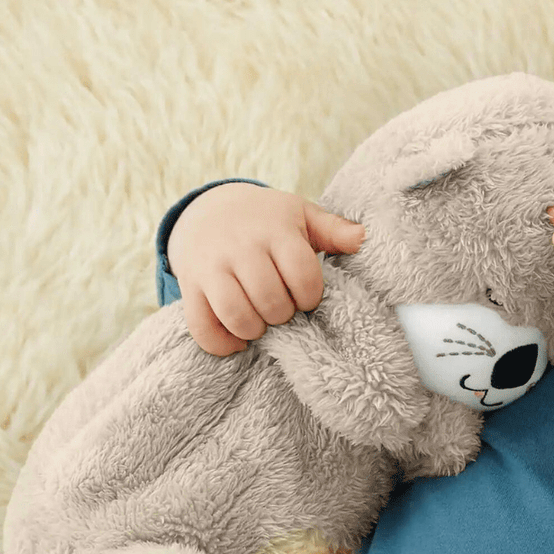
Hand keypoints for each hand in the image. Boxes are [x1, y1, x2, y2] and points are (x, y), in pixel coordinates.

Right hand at [167, 182, 364, 355]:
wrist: (208, 210)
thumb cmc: (266, 219)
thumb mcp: (300, 214)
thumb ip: (333, 229)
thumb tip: (363, 238)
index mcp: (274, 230)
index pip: (302, 275)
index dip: (310, 296)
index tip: (305, 296)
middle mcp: (240, 246)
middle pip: (271, 300)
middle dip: (283, 314)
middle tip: (283, 309)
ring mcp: (211, 266)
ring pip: (237, 314)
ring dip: (255, 330)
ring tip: (262, 323)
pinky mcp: (190, 285)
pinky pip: (202, 326)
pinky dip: (222, 344)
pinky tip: (238, 340)